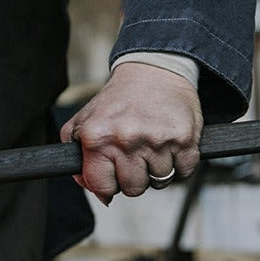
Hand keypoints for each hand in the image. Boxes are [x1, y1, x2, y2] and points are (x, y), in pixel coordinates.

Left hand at [59, 62, 202, 203]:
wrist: (153, 71)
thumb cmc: (119, 100)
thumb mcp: (84, 120)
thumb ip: (75, 152)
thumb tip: (87, 184)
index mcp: (98, 137)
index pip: (101, 187)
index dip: (107, 186)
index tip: (112, 176)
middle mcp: (126, 139)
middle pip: (132, 189)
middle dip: (133, 179)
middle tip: (134, 158)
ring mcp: (157, 140)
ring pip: (159, 182)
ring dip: (156, 172)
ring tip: (151, 149)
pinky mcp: (184, 139)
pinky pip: (183, 173)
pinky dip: (179, 167)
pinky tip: (169, 149)